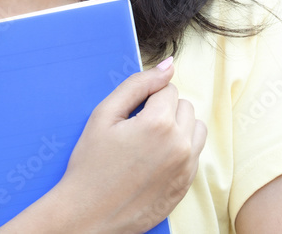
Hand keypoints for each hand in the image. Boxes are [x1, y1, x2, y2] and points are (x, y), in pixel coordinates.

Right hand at [54, 58, 206, 232]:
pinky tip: (154, 161)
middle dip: (164, 111)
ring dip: (178, 128)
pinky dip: (180, 150)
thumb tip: (168, 65)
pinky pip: (194, 153)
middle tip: (137, 129)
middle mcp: (180, 145)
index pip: (168, 89)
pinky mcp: (186, 184)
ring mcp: (186, 167)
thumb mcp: (104, 115)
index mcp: (159, 124)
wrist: (86, 215)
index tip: (131, 116)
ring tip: (150, 142)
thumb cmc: (90, 164)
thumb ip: (138, 84)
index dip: (147, 99)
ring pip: (195, 128)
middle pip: (184, 106)